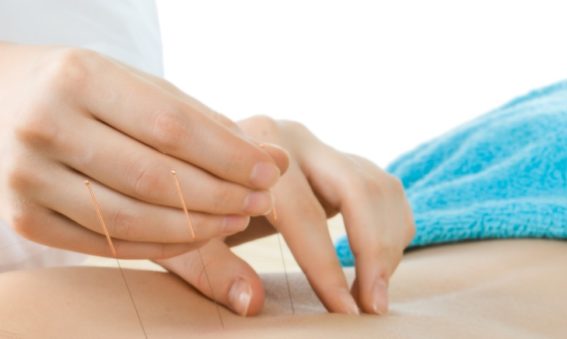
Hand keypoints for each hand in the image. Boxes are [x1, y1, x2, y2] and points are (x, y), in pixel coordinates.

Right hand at [0, 44, 286, 258]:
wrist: (4, 101)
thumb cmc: (88, 92)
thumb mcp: (141, 88)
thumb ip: (205, 123)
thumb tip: (274, 159)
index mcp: (79, 78)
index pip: (172, 127)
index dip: (229, 156)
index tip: (270, 171)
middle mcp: (46, 126)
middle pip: (155, 177)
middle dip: (221, 196)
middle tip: (261, 201)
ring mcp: (26, 177)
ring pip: (131, 219)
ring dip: (197, 227)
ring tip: (237, 219)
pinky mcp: (24, 218)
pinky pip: (107, 244)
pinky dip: (161, 246)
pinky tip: (197, 235)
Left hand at [157, 116, 414, 315]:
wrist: (198, 162)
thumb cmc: (191, 204)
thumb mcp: (186, 235)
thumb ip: (213, 268)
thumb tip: (251, 303)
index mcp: (253, 153)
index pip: (303, 214)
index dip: (326, 267)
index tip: (345, 311)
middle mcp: (293, 139)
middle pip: (357, 189)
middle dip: (374, 251)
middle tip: (374, 306)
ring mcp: (319, 146)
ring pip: (378, 185)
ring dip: (388, 241)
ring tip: (375, 291)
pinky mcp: (337, 158)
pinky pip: (383, 187)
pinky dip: (392, 225)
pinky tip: (377, 261)